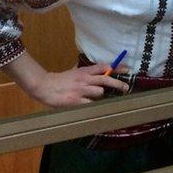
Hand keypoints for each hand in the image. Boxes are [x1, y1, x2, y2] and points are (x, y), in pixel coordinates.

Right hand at [2, 52, 129, 106]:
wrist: (44, 86)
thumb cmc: (60, 80)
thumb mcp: (74, 72)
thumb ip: (86, 72)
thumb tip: (99, 69)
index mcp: (84, 71)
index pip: (104, 67)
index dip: (117, 67)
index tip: (127, 69)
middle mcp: (85, 79)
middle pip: (106, 79)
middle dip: (118, 84)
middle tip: (126, 88)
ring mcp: (81, 90)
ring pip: (100, 92)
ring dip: (99, 96)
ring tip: (91, 97)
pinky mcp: (76, 101)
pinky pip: (90, 104)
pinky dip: (91, 106)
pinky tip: (87, 106)